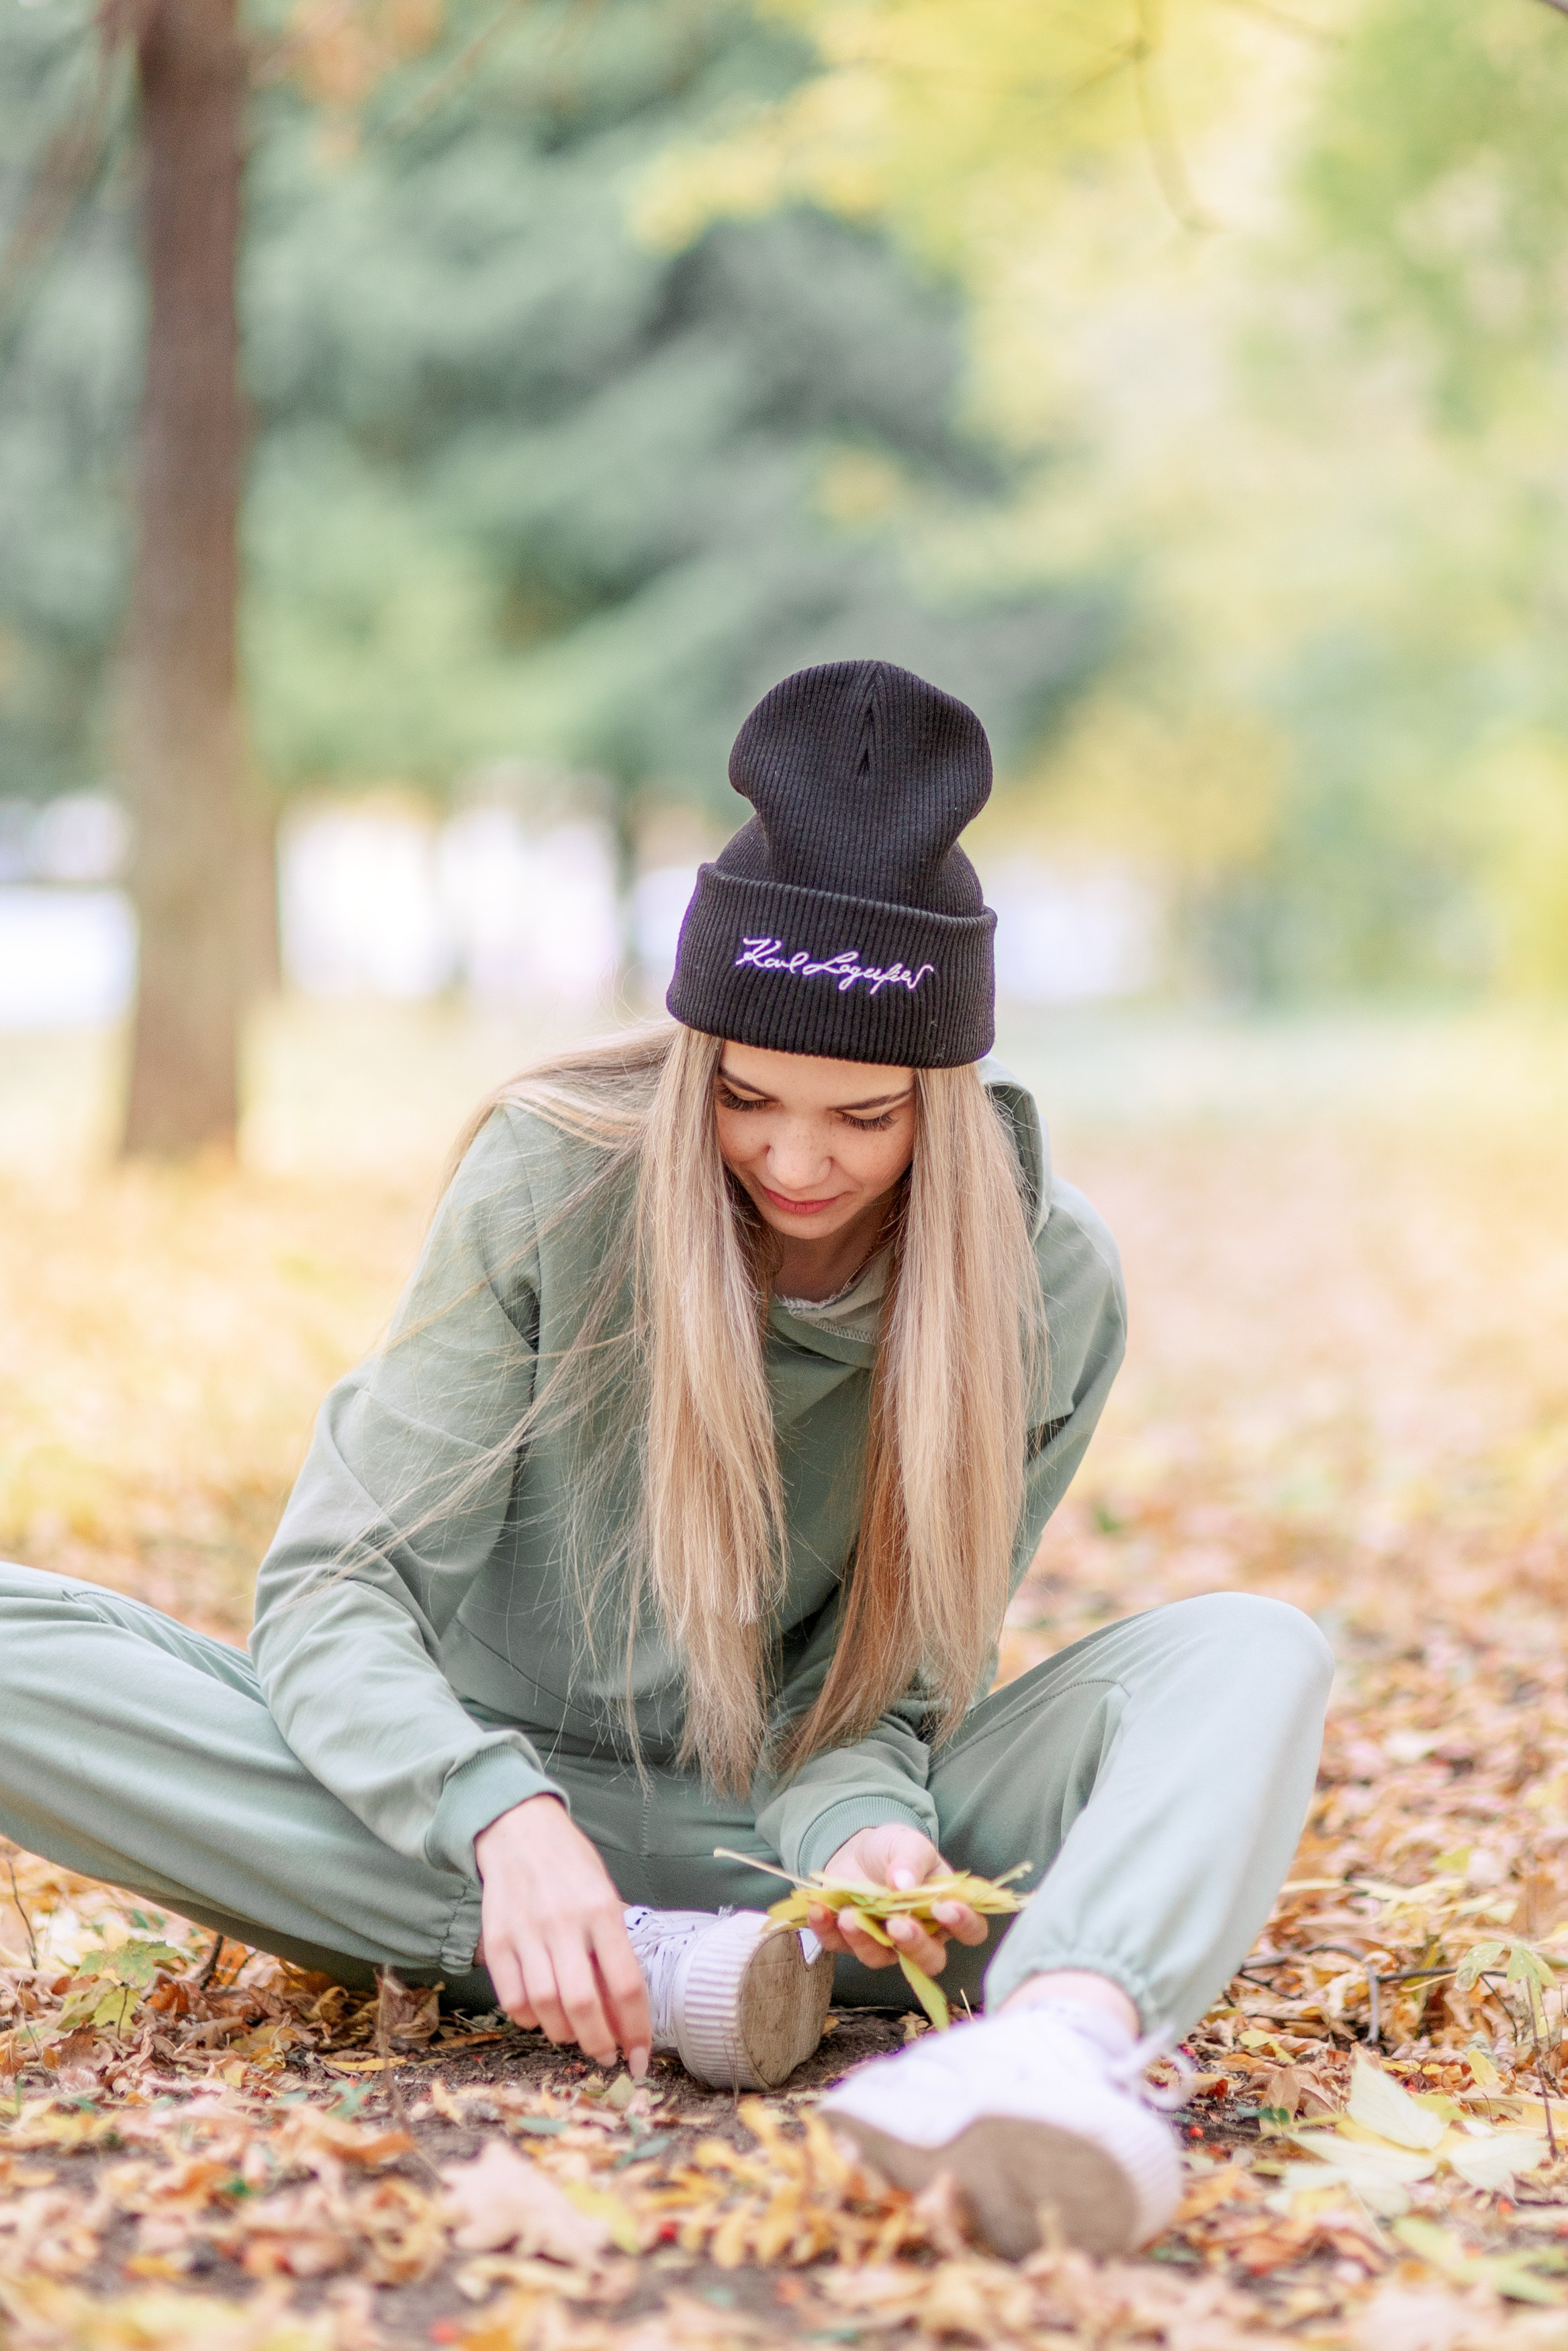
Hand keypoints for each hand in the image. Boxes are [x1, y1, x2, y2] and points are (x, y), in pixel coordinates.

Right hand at [473, 1795, 649, 2075]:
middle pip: (584, 2002)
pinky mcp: (496, 1939)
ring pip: (546, 2006)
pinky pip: (512, 1998)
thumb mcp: (605, 1894)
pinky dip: (529, 2019)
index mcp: (602, 1909)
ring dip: (565, 2034)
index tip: (641, 2057)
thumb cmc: (572, 1865)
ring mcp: (527, 1931)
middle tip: (607, 2056)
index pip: (626, 1983)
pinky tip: (541, 2015)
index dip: (636, 2029)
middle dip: (600, 2042)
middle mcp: (565, 1921)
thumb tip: (622, 2012)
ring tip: (576, 2036)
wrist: (518, 1829)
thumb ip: (612, 1947)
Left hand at [806, 1824, 987, 1979]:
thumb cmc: (894, 1849)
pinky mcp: (850, 1941)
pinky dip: (827, 1931)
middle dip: (914, 1945)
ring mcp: (884, 1943)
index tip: (944, 1908)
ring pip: (881, 1958)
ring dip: (864, 1940)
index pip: (970, 1930)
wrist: (857, 1849)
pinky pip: (839, 1947)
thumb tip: (904, 1883)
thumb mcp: (908, 1843)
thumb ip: (911, 1860)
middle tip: (898, 1924)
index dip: (963, 1925)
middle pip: (929, 1960)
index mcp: (946, 1911)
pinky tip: (819, 1910)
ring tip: (849, 1915)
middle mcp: (920, 1936)